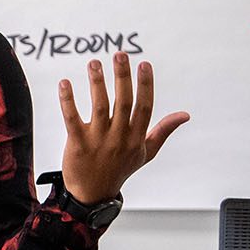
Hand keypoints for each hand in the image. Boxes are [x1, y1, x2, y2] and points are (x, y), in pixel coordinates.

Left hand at [58, 53, 188, 203]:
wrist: (92, 194)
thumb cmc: (120, 169)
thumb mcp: (146, 152)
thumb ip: (163, 130)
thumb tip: (185, 115)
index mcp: (137, 137)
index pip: (145, 107)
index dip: (145, 85)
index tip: (144, 64)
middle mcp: (119, 137)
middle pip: (123, 102)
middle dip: (122, 77)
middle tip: (120, 55)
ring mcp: (98, 141)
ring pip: (99, 106)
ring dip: (97, 83)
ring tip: (94, 63)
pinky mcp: (77, 144)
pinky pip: (71, 119)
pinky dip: (68, 101)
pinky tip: (64, 83)